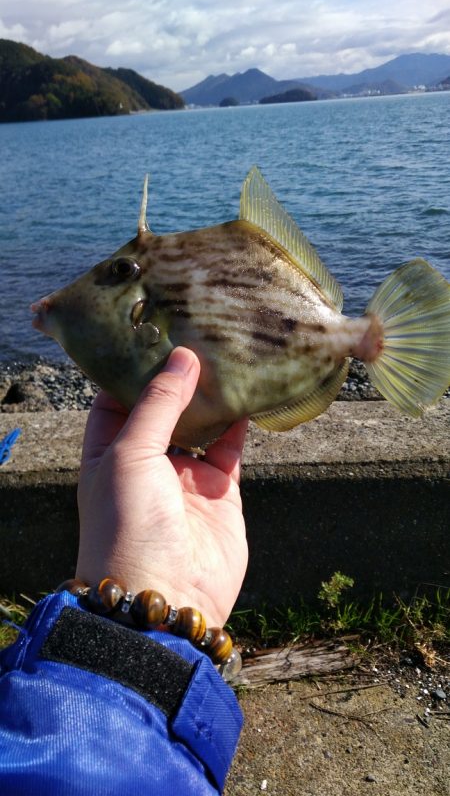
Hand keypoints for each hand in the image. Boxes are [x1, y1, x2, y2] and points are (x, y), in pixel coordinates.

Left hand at [76, 347, 247, 627]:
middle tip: (199, 331)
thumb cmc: (127, 524)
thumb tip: (184, 355)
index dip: (133, 366)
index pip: (117, 397)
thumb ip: (159, 403)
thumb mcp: (130, 453)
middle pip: (163, 407)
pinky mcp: (220, 491)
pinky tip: (250, 391)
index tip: (155, 330)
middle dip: (179, 375)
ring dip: (212, 394)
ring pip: (200, 423)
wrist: (165, 597)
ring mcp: (183, 476)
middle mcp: (145, 460)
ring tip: (227, 351)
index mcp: (108, 450)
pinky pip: (231, 447)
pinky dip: (241, 422)